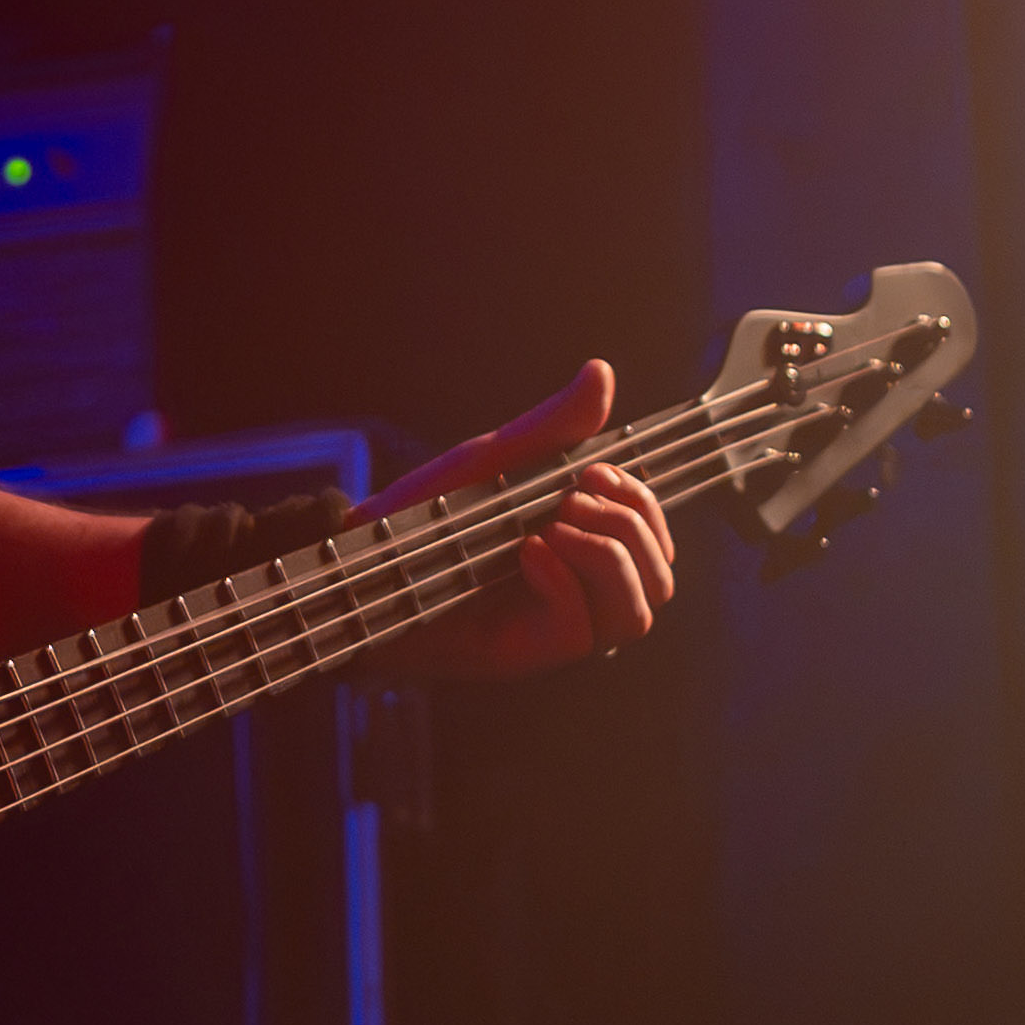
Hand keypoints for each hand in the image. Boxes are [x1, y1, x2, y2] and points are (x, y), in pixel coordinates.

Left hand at [373, 360, 673, 684]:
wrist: (362, 563)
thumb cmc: (425, 517)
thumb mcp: (495, 461)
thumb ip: (552, 427)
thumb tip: (601, 372)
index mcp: (582, 549)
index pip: (658, 541)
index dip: (645, 503)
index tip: (593, 469)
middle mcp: (579, 592)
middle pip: (662, 580)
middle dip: (631, 526)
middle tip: (569, 496)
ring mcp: (553, 625)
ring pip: (636, 615)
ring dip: (608, 557)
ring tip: (550, 526)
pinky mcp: (524, 651)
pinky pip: (581, 632)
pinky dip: (563, 584)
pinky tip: (527, 552)